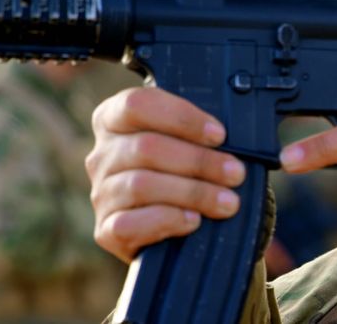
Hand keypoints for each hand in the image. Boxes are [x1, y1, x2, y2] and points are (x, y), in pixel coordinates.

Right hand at [86, 87, 245, 262]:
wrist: (176, 228)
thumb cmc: (186, 171)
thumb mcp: (190, 141)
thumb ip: (200, 130)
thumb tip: (227, 135)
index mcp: (115, 119)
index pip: (137, 104)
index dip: (182, 118)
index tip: (219, 135)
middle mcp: (102, 154)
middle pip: (146, 147)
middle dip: (199, 161)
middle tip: (235, 173)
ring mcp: (101, 193)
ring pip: (142, 185)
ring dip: (193, 192)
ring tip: (227, 201)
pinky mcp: (106, 230)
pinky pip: (131, 224)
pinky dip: (168, 220)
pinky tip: (193, 220)